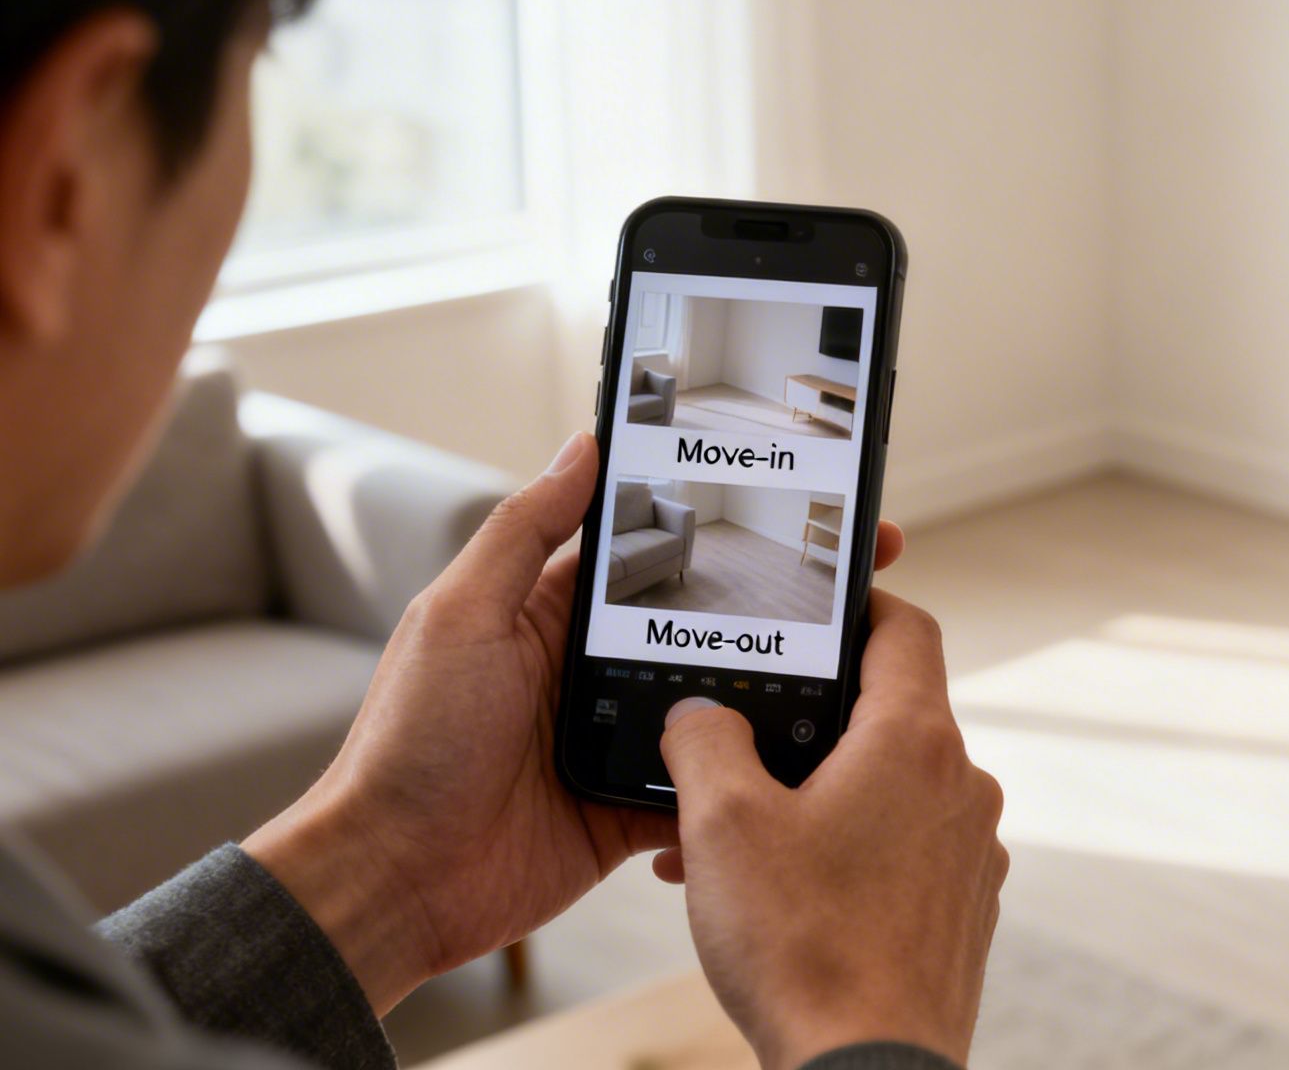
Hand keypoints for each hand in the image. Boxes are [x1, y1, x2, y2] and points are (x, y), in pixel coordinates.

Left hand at [246, 431, 908, 1013]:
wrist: (395, 880)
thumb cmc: (408, 743)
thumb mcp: (461, 615)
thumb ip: (524, 531)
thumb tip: (583, 446)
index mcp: (550, 612)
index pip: (649, 550)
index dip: (718, 521)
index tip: (785, 499)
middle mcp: (590, 670)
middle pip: (701, 623)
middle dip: (774, 600)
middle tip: (856, 574)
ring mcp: (616, 739)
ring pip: (716, 702)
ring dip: (771, 687)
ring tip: (851, 660)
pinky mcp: (632, 807)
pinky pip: (704, 784)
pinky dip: (744, 777)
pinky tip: (801, 754)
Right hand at [659, 590, 1006, 1069]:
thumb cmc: (804, 950)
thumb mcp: (721, 826)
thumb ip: (705, 742)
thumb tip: (700, 715)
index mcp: (916, 742)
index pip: (904, 628)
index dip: (859, 604)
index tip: (819, 608)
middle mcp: (961, 787)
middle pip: (888, 715)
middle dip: (808, 726)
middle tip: (742, 746)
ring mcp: (970, 853)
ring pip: (888, 790)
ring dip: (815, 798)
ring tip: (737, 840)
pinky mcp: (962, 910)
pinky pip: (901, 851)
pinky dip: (844, 852)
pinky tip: (778, 892)